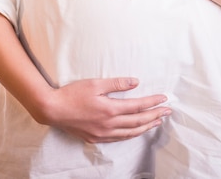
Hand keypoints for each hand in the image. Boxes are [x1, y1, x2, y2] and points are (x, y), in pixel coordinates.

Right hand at [45, 77, 170, 142]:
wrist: (53, 110)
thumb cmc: (73, 94)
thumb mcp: (95, 83)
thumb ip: (116, 83)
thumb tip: (135, 82)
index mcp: (110, 109)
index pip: (138, 106)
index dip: (152, 102)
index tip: (164, 98)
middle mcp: (109, 124)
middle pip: (138, 121)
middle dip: (154, 116)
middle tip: (167, 111)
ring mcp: (103, 133)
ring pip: (130, 133)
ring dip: (145, 127)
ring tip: (156, 122)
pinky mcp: (96, 138)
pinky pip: (119, 138)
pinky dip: (131, 135)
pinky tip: (136, 131)